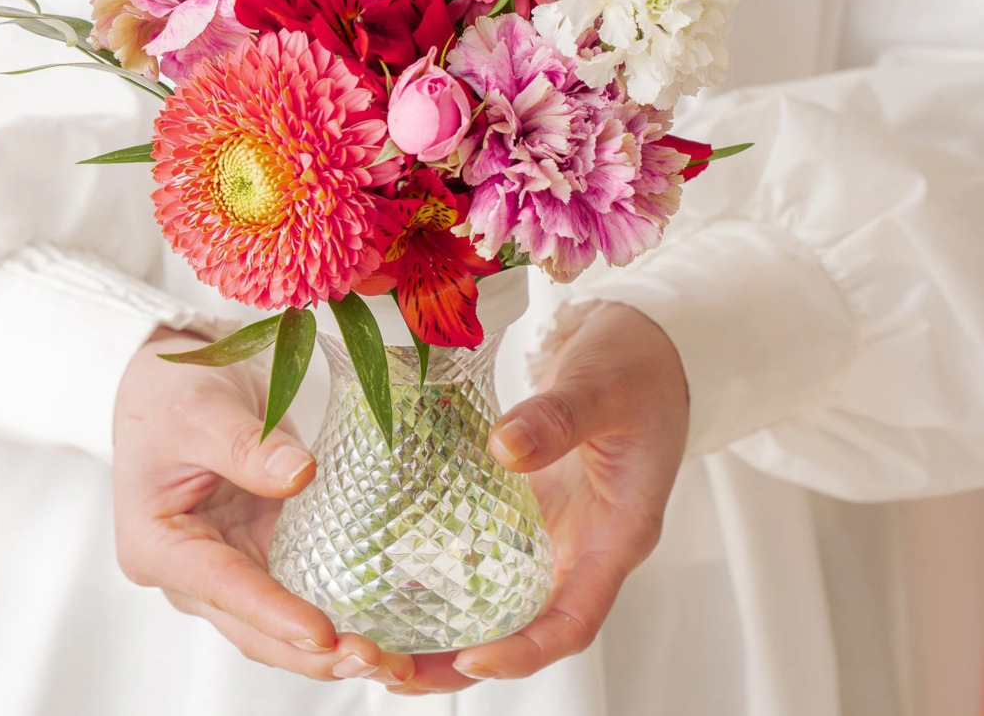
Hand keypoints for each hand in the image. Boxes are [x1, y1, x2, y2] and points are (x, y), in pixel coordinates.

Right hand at [112, 329, 414, 685]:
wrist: (176, 381)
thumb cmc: (171, 396)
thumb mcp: (202, 413)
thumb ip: (246, 447)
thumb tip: (300, 475)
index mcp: (159, 545)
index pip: (222, 587)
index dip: (273, 614)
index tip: (321, 633)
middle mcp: (193, 571)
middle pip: (254, 625)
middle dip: (311, 651)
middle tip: (373, 659)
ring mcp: (232, 563)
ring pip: (282, 620)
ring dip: (332, 643)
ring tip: (389, 658)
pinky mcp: (265, 547)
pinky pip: (305, 584)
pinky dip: (341, 604)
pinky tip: (387, 618)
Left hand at [394, 303, 687, 694]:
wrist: (641, 346)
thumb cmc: (637, 369)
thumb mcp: (603, 387)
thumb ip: (559, 417)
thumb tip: (503, 448)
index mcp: (616, 536)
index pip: (573, 619)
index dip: (526, 650)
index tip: (471, 658)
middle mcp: (580, 546)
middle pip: (522, 628)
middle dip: (458, 660)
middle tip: (389, 668)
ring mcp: (550, 529)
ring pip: (496, 600)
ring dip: (439, 627)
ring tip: (373, 642)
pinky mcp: (524, 506)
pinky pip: (480, 550)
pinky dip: (439, 571)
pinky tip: (388, 575)